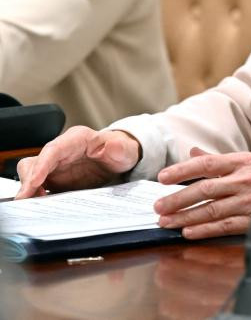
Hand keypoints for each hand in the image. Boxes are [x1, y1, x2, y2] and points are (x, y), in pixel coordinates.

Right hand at [15, 126, 141, 197]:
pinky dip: (34, 197)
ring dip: (29, 190)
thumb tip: (112, 145)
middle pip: (35, 162)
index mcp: (76, 139)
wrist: (121, 160)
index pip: (53, 149)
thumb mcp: (126, 150)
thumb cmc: (121, 151)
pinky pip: (37, 187)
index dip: (41, 165)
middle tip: (27, 200)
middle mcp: (61, 151)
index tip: (33, 182)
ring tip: (32, 206)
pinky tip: (38, 207)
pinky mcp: (54, 180)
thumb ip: (120, 147)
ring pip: (31, 175)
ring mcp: (55, 166)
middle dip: (28, 181)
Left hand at [153, 148, 250, 238]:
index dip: (182, 170)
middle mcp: (246, 179)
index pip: (207, 164)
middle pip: (205, 188)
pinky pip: (225, 226)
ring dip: (185, 216)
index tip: (162, 177)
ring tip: (166, 222)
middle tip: (158, 206)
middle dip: (177, 199)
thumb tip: (194, 153)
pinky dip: (205, 230)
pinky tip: (189, 232)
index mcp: (243, 162)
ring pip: (211, 209)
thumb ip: (220, 161)